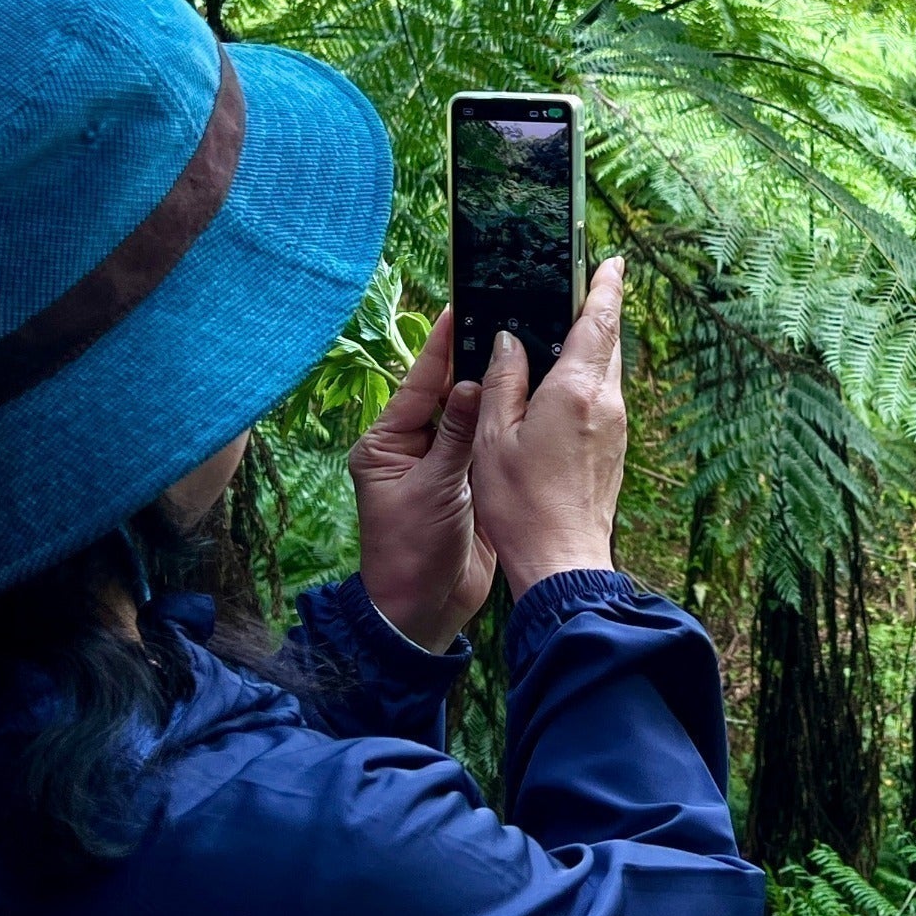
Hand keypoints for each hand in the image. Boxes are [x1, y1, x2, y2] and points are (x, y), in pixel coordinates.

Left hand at [347, 308, 493, 651]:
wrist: (424, 610)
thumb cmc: (411, 552)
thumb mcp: (433, 489)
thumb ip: (456, 435)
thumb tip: (474, 383)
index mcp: (386, 444)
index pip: (418, 384)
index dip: (441, 346)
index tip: (460, 306)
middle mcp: (412, 447)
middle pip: (445, 392)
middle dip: (472, 359)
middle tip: (502, 315)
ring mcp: (442, 464)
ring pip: (470, 414)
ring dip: (493, 387)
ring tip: (522, 344)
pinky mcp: (469, 482)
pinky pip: (488, 442)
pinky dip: (505, 421)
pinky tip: (528, 394)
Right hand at [471, 257, 627, 598]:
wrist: (563, 561)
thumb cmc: (521, 505)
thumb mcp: (494, 437)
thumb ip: (503, 382)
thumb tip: (509, 340)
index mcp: (576, 391)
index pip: (599, 322)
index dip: (606, 287)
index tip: (613, 261)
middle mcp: (606, 403)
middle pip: (609, 342)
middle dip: (599, 313)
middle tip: (582, 288)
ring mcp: (617, 428)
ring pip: (608, 372)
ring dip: (593, 348)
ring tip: (566, 334)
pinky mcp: (615, 450)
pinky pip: (604, 399)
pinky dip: (589, 381)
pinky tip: (562, 390)